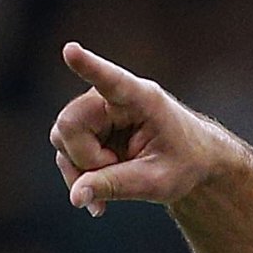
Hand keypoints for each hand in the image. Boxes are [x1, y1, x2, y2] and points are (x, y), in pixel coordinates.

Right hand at [50, 44, 246, 215]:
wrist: (191, 161)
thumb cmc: (184, 163)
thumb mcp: (158, 181)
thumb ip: (118, 185)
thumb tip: (76, 197)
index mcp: (142, 99)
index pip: (110, 79)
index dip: (88, 66)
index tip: (71, 51)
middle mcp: (110, 98)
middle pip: (70, 124)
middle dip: (85, 160)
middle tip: (116, 175)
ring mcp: (94, 111)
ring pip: (61, 138)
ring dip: (81, 170)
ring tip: (113, 188)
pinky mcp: (86, 128)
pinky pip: (65, 152)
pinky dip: (79, 178)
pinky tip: (97, 201)